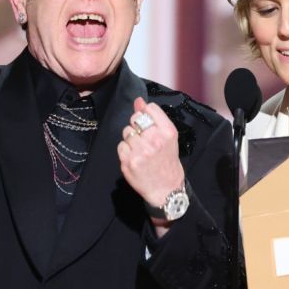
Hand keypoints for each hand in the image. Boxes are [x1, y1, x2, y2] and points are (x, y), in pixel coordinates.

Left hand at [117, 97, 184, 230]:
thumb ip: (154, 117)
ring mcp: (141, 151)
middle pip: (135, 119)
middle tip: (145, 141)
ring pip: (126, 132)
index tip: (149, 126)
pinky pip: (121, 146)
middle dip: (137, 128)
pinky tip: (135, 158)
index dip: (146, 115)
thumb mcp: (167, 136)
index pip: (148, 109)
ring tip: (141, 151)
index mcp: (167, 131)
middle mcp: (155, 140)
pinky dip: (125, 151)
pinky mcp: (129, 161)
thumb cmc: (167, 160)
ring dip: (131, 140)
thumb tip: (138, 100)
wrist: (166, 188)